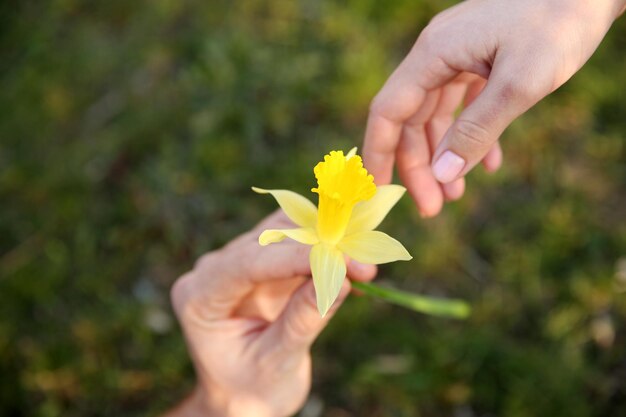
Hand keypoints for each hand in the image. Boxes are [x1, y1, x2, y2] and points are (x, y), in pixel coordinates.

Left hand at [164, 211, 375, 416]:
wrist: (244, 395)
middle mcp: (215, 270)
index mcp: (200, 297)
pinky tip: (355, 270)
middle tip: (364, 267)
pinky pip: (298, 243)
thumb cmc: (251, 387)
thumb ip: (302, 320)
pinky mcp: (265, 261)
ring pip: (286, 232)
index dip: (294, 257)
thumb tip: (341, 278)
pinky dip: (327, 252)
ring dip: (327, 244)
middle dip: (318, 249)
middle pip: (268, 240)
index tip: (339, 258)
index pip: (248, 263)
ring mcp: (239, 261)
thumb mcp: (275, 361)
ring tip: (365, 267)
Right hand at [363, 0, 625, 216]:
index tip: (379, 190)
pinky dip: (471, 135)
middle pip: (411, 118)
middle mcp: (438, 54)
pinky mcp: (481, 59)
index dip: (379, 151)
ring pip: (436, 115)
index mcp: (434, 53)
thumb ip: (477, 130)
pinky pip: (464, 105)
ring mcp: (459, 56)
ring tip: (457, 193)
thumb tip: (442, 175)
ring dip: (444, 155)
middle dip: (420, 165)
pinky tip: (488, 161)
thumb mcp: (519, 83)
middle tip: (434, 206)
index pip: (388, 109)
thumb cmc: (559, 22)